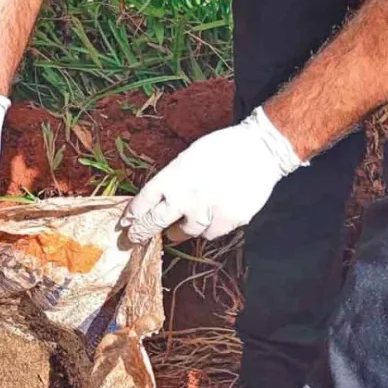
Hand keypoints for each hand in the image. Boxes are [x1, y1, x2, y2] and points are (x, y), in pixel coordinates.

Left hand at [122, 107, 304, 241]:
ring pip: (183, 233)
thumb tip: (160, 201)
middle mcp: (184, 197)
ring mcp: (205, 212)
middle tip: (135, 239)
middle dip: (142, 232)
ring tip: (180, 227)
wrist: (260, 149)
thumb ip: (173, 180)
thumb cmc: (222, 149)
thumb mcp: (188, 158)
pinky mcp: (225, 221)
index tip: (126, 223)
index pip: (144, 201)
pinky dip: (208, 229)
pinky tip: (212, 217)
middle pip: (154, 223)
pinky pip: (209, 234)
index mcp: (172, 177)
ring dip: (179, 231)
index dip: (133, 215)